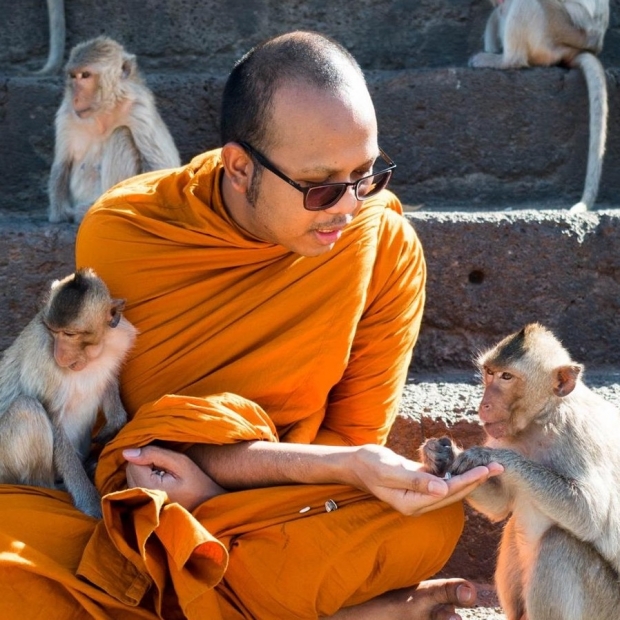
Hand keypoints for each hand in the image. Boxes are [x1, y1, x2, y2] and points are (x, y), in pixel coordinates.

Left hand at [123, 445, 226, 511]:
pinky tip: (160, 484)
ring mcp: (140, 507)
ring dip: (144, 472)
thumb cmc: (198, 482)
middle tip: (166, 468)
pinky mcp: (143, 508)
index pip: (133, 463)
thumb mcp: (180, 462)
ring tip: (164, 476)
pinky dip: (144, 482)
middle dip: (143, 464)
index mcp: (149, 489)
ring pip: (130, 478)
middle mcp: (140, 500)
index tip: (165, 462)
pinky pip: (135, 487)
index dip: (147, 456)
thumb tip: (126, 452)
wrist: (209, 505)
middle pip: (129, 471)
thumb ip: (153, 454)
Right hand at [349, 444, 502, 515]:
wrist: (355, 463)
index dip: (468, 481)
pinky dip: (456, 472)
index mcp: (413, 504)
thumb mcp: (390, 470)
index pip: (448, 493)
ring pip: (452, 487)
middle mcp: (419, 503)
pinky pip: (443, 480)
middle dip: (477, 479)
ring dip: (470, 477)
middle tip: (498, 466)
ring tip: (489, 466)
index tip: (486, 470)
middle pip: (454, 493)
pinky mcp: (419, 484)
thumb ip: (415, 480)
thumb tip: (443, 489)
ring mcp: (419, 495)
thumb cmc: (370, 464)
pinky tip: (467, 464)